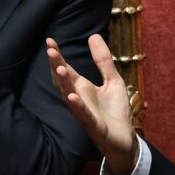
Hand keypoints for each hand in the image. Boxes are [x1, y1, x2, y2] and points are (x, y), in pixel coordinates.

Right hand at [47, 34, 138, 174]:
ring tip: (59, 69)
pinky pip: (83, 115)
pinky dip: (77, 106)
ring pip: (70, 96)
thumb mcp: (113, 80)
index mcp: (82, 87)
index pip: (66, 69)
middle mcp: (78, 98)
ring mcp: (84, 112)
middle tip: (50, 50)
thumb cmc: (115, 111)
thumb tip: (93, 35)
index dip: (58, 56)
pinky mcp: (94, 126)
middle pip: (64, 81)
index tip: (49, 41)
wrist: (125, 139)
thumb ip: (103, 60)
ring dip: (64, 84)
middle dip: (57, 66)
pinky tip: (72, 97)